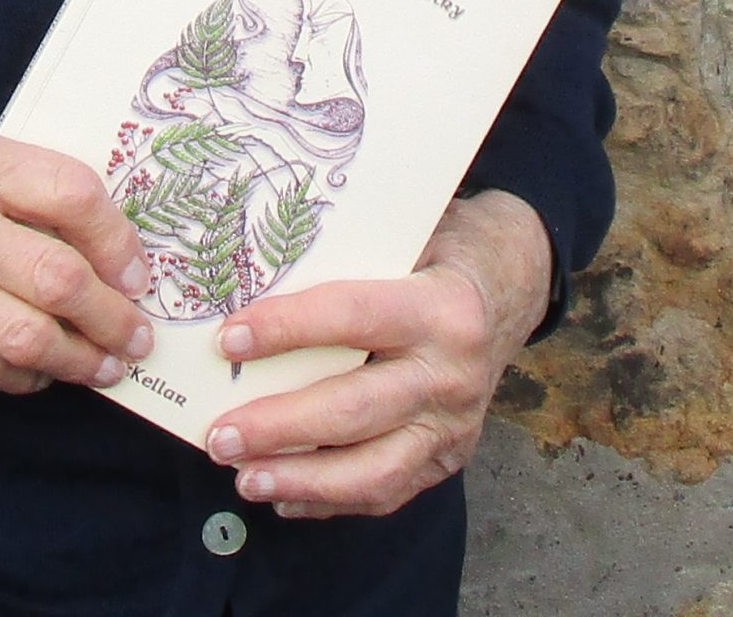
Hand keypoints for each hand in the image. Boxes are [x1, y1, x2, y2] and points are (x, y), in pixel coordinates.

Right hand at [0, 117, 156, 395]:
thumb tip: (89, 223)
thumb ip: (7, 173)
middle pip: (59, 278)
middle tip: (138, 333)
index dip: (118, 238)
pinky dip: (23, 375)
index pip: (69, 195)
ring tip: (105, 364)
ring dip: (81, 360)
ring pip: (27, 336)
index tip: (137, 267)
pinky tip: (41, 371)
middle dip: (114, 316)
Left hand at [202, 190, 553, 518]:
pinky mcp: (449, 456)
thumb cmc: (439, 250)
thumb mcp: (407, 232)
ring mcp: (454, 424)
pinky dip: (330, 500)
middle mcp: (452, 373)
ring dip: (301, 480)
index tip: (229, 339)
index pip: (352, 317)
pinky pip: (387, 490)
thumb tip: (250, 273)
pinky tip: (283, 495)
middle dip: (281, 427)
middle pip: (355, 409)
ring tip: (243, 477)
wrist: (511, 286)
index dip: (288, 329)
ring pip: (373, 469)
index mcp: (441, 306)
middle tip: (220, 436)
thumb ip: (346, 254)